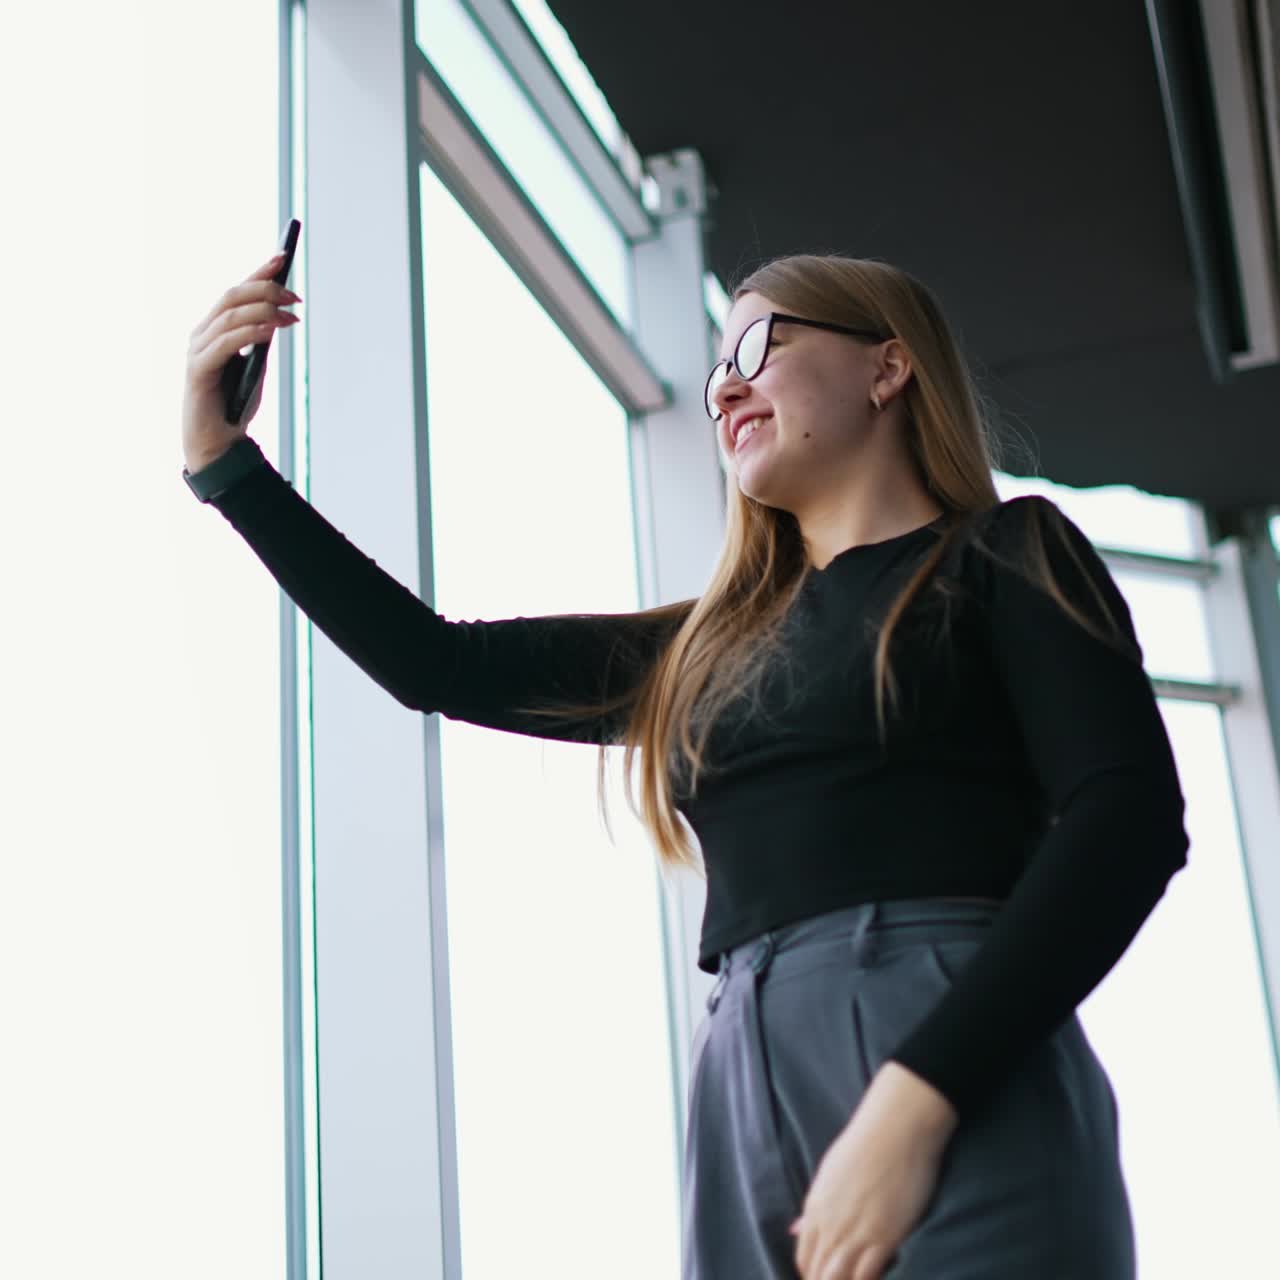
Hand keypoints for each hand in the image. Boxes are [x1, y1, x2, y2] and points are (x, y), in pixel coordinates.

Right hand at [181, 252, 300, 471]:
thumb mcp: (254, 365)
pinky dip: (249, 333)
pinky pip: (226, 344)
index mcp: (214, 329)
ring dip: (263, 311)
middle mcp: (201, 334)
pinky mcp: (198, 370)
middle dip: (265, 289)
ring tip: (291, 316)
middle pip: (232, 297)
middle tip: (296, 296)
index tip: (283, 256)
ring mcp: (197, 350)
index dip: (258, 271)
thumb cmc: (234, 404)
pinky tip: (270, 331)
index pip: (236, 292)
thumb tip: (279, 314)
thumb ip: (260, 339)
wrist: (218, 441)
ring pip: (230, 317)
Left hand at [790, 1062, 957, 1279]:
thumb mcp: (830, 1174)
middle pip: (819, 1274)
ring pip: (838, 1279)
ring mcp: (856, 1233)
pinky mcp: (884, 1238)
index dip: (814, 1276)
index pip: (805, 1259)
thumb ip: (814, 1208)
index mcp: (815, 1208)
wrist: (896, 1128)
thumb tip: (794, 1229)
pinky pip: (867, 1276)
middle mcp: (830, 1225)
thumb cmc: (866, 1144)